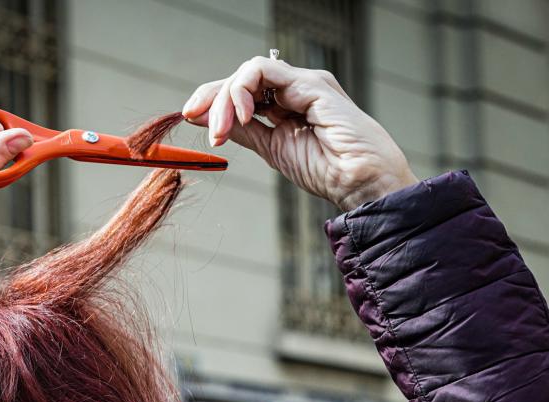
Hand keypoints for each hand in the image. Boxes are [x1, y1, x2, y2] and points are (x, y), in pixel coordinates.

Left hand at [182, 57, 418, 211]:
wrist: (358, 183)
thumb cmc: (326, 170)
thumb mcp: (270, 148)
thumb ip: (241, 130)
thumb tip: (203, 117)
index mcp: (286, 104)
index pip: (242, 90)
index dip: (214, 99)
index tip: (189, 115)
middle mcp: (295, 89)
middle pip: (242, 78)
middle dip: (213, 98)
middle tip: (194, 118)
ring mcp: (304, 83)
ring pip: (249, 71)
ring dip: (225, 97)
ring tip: (222, 128)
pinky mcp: (311, 83)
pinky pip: (264, 70)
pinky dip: (243, 89)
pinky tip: (242, 115)